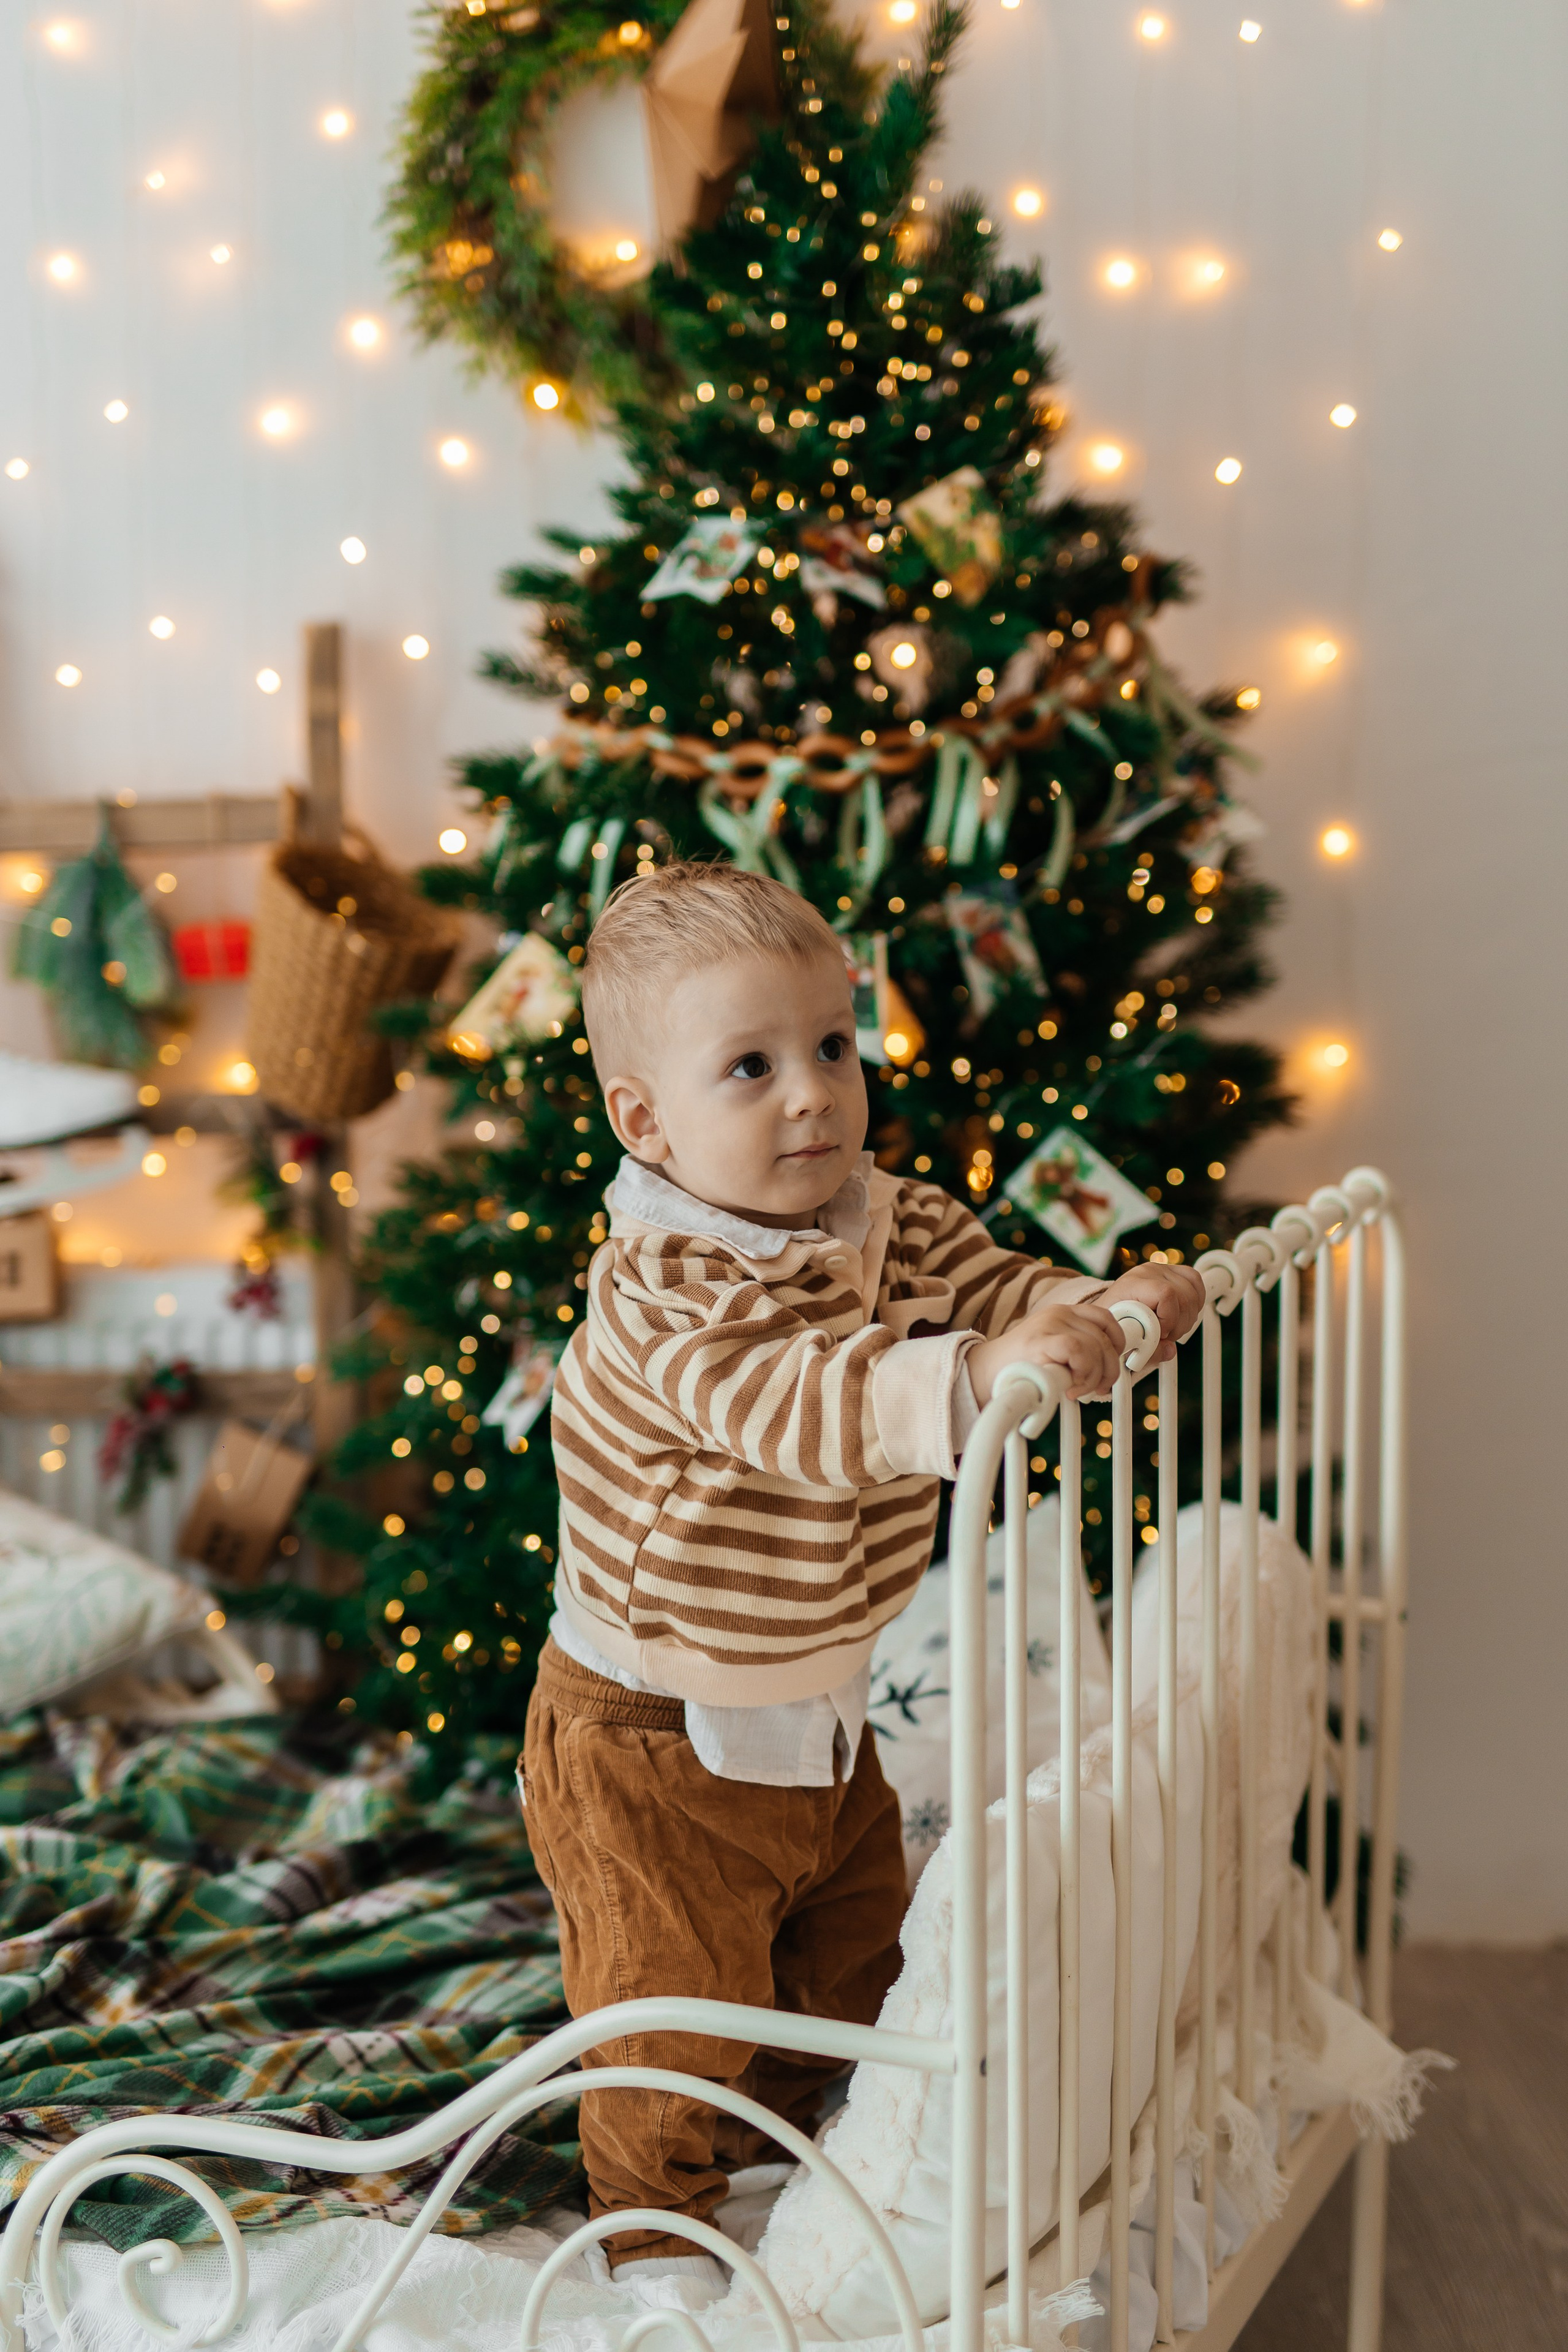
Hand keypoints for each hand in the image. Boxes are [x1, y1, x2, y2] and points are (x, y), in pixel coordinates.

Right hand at [968, 1297, 1127, 1407]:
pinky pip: (1078, 1351)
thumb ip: (1079, 1352)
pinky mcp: (1041, 1339)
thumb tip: (1110, 1371)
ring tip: (1078, 1391)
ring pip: (1095, 1346)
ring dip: (1094, 1376)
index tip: (1110, 1367)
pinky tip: (1069, 1388)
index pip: (1106, 1318)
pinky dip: (1082, 1373)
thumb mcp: (1054, 1353)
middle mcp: (1059, 1312)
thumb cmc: (1021, 1369)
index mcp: (1064, 1313)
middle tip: (1099, 1390)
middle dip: (1109, 1370)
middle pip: (1105, 1337)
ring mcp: (1050, 1324)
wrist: (984, 1374)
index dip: (1117, 1343)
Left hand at [1098, 1261, 1205, 1367]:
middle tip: (1165, 1335)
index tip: (1161, 1334)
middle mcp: (1148, 1273)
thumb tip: (1169, 1350)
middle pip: (1183, 1297)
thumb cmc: (1117, 1322)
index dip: (1168, 1318)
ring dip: (1187, 1318)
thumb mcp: (1126, 1340)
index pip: (1165, 1293)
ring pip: (1193, 1293)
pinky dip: (1195, 1303)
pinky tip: (1182, 1315)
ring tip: (1171, 1327)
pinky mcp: (1174, 1272)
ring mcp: (1162, 1270)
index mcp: (1131, 1285)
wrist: (1113, 1308)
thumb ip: (1147, 1351)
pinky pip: (1196, 1282)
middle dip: (1179, 1325)